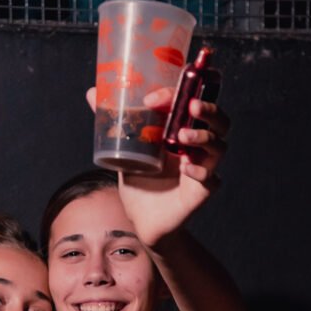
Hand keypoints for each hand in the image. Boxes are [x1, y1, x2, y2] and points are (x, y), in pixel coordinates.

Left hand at [85, 85, 229, 247]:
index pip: (193, 102)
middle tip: (192, 106)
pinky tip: (186, 169)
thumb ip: (115, 120)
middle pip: (219, 121)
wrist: (141, 218)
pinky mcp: (201, 191)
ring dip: (204, 137)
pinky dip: (200, 171)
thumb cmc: (140, 180)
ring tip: (183, 137)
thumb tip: (92, 93)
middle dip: (209, 110)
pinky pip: (211, 179)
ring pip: (218, 146)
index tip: (152, 99)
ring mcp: (202, 167)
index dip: (180, 93)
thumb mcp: (126, 146)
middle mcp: (197, 146)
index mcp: (183, 128)